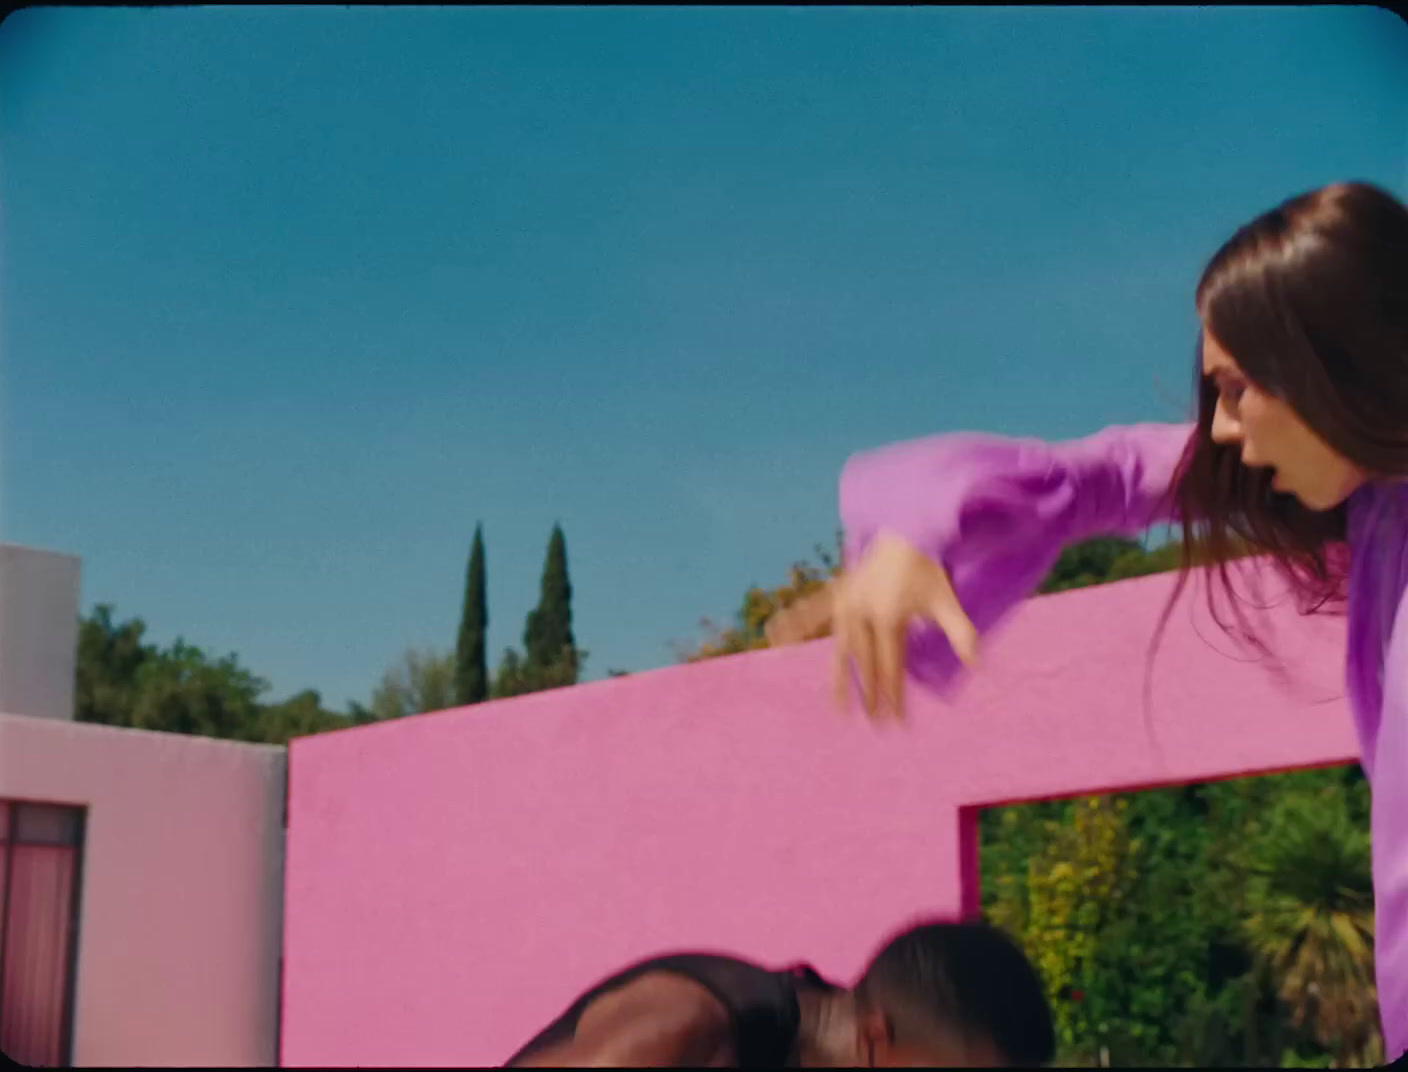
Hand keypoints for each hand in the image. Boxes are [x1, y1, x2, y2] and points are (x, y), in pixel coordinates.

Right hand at [765, 532, 978, 719]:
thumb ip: (960, 632)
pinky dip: (794, 622)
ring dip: (839, 678)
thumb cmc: (928, 569)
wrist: (907, 531)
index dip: (894, 694)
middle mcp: (863, 612)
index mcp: (888, 617)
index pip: (890, 665)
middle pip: (866, 663)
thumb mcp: (947, 601)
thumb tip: (977, 663)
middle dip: (871, 694)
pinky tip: (773, 634)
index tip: (896, 720)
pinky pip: (811, 610)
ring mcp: (847, 602)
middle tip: (874, 723)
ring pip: (840, 648)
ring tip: (840, 707)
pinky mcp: (838, 592)